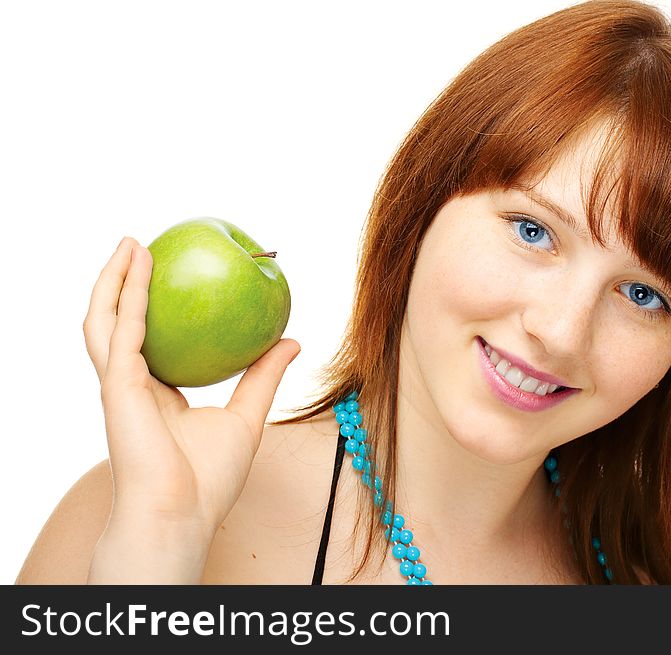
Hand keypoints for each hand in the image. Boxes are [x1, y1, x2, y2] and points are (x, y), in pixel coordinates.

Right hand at [83, 237, 300, 545]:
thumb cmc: (211, 478)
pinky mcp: (117, 386)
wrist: (183, 513)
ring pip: (106, 320)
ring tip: (132, 243)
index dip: (156, 309)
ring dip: (114, 279)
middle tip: (143, 246)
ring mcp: (120, 385)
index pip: (152, 340)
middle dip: (125, 284)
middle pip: (120, 323)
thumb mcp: (247, 415)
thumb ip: (263, 376)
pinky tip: (137, 268)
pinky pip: (122, 331)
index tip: (176, 276)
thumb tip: (291, 340)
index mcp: (157, 394)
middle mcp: (133, 384)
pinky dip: (127, 297)